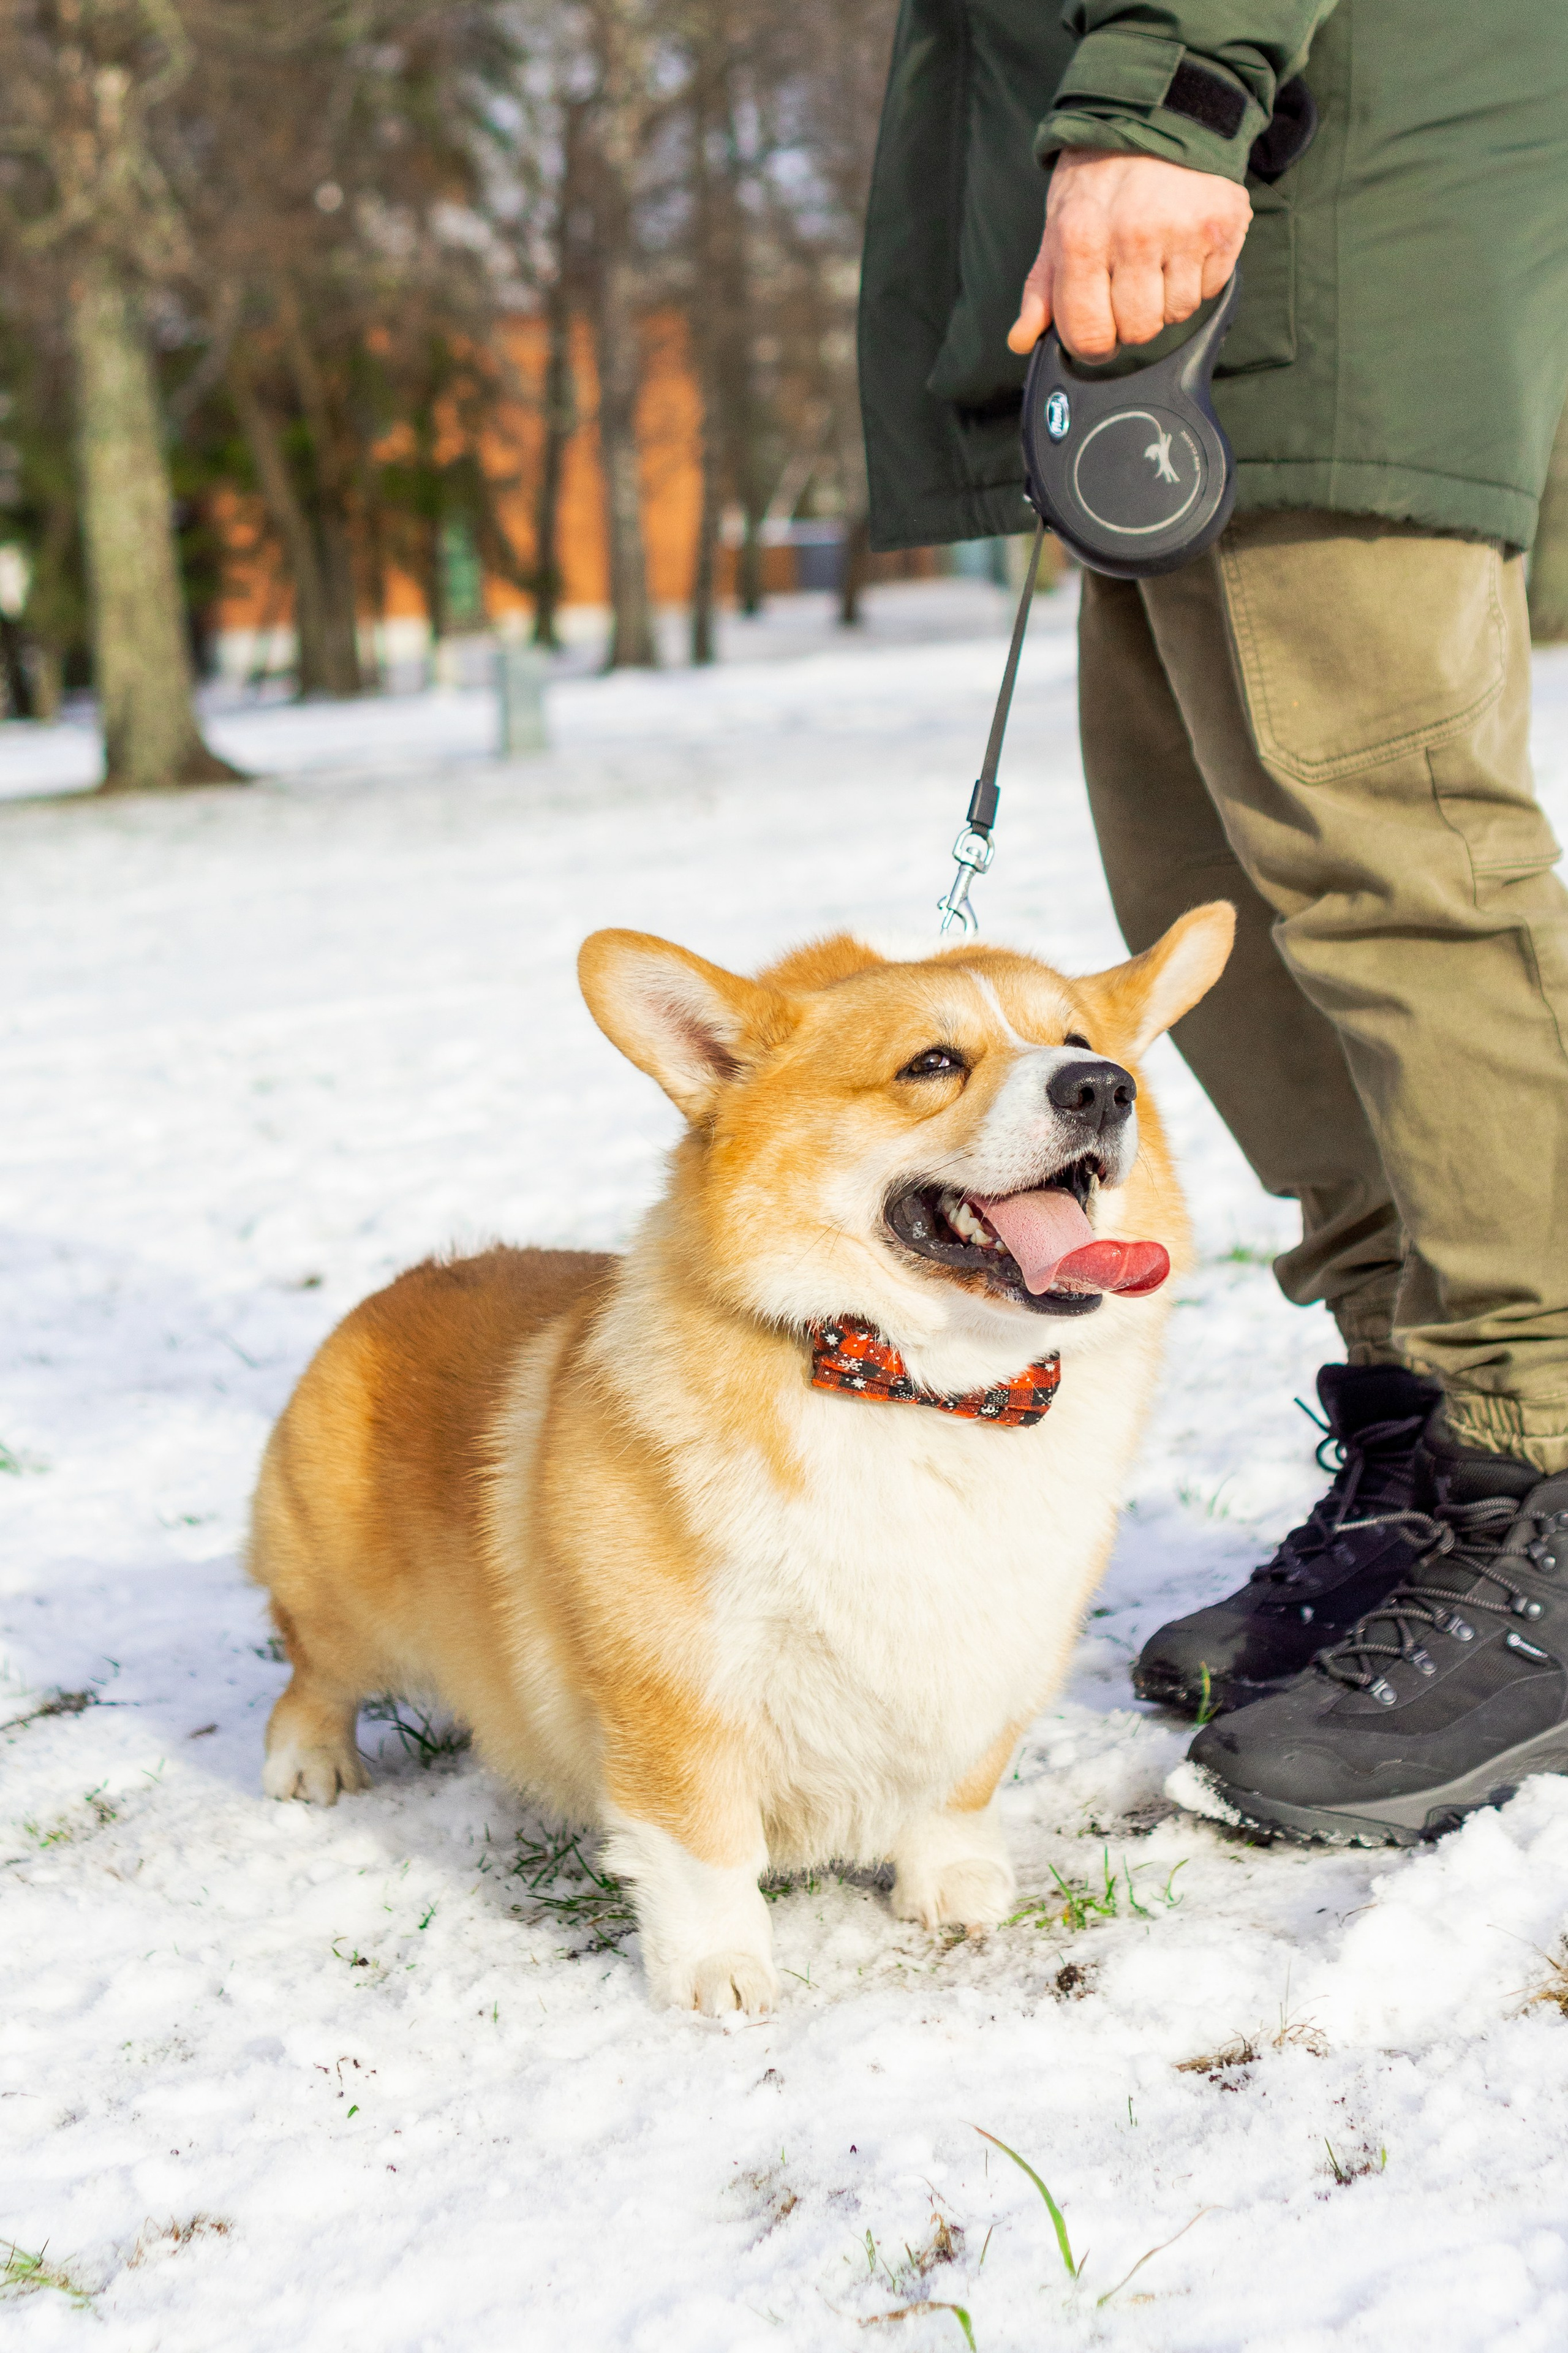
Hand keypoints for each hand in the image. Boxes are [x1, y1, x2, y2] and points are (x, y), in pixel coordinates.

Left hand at [1008, 148, 1250, 360]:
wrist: (1157, 116)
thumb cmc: (1099, 178)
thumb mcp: (1059, 226)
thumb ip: (1041, 289)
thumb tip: (1020, 340)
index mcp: (1083, 238)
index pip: (1089, 334)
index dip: (1093, 346)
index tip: (1098, 335)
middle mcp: (1134, 234)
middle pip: (1139, 331)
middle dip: (1132, 321)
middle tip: (1130, 286)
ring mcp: (1183, 229)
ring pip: (1177, 313)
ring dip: (1167, 300)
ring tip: (1158, 259)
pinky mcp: (1223, 225)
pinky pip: (1210, 288)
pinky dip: (1198, 278)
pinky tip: (1184, 246)